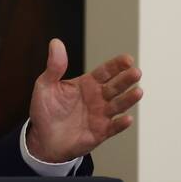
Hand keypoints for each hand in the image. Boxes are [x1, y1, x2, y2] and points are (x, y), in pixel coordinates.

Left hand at [25, 39, 141, 162]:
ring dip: (128, 99)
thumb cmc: (45, 110)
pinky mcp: (100, 133)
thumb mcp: (45, 85)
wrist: (42, 139)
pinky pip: (113, 128)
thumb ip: (54, 66)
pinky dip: (121, 124)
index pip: (105, 71)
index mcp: (87, 84)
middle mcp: (97, 98)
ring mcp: (100, 115)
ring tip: (138, 92)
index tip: (127, 59)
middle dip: (126, 79)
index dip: (116, 65)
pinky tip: (127, 119)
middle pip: (115, 86)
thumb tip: (55, 42)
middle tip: (136, 72)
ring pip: (118, 105)